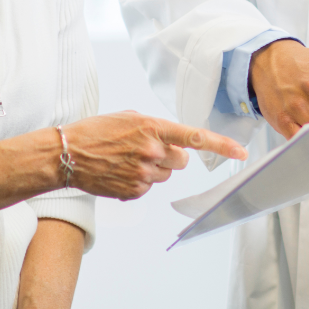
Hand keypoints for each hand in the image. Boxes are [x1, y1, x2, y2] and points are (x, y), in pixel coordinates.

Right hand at [58, 112, 246, 199]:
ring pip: (165, 176)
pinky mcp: (134, 191)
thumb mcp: (129, 117)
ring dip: (153, 169)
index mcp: (153, 128)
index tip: (241, 152)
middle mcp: (152, 151)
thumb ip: (157, 127)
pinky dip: (138, 182)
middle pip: (182, 161)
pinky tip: (119, 172)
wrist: (66, 154)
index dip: (221, 145)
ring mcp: (143, 174)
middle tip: (146, 150)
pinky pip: (149, 188)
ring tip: (126, 160)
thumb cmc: (96, 131)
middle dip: (170, 157)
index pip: (195, 137)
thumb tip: (175, 142)